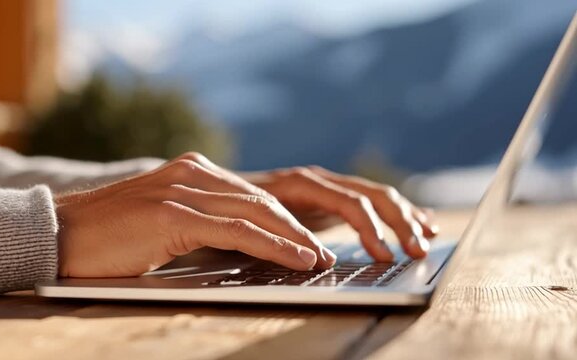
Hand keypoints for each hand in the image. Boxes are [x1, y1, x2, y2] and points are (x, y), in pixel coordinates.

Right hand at [54, 153, 336, 277]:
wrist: (55, 235)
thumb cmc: (106, 238)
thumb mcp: (161, 222)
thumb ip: (197, 221)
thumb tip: (235, 242)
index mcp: (189, 171)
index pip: (250, 194)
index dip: (283, 219)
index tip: (307, 241)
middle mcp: (190, 173)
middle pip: (260, 201)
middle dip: (297, 228)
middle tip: (323, 252)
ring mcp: (181, 190)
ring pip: (256, 213)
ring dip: (294, 238)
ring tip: (319, 259)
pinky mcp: (173, 214)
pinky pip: (237, 231)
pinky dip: (273, 245)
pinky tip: (296, 258)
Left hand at [242, 167, 438, 261]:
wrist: (215, 189)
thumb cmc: (230, 208)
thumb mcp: (248, 220)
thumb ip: (277, 232)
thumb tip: (316, 258)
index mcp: (301, 183)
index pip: (349, 201)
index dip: (370, 228)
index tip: (384, 255)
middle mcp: (318, 179)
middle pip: (371, 194)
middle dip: (399, 221)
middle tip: (418, 251)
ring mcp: (325, 185)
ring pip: (376, 194)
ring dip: (404, 215)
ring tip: (429, 235)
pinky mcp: (329, 196)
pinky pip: (369, 199)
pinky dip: (395, 210)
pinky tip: (419, 220)